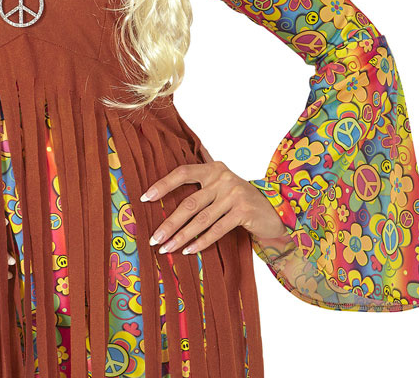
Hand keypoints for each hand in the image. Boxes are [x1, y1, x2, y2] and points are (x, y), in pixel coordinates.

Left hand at [140, 160, 289, 255]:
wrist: (273, 210)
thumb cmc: (238, 200)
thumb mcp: (221, 187)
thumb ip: (200, 188)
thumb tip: (164, 200)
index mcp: (213, 168)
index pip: (182, 173)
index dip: (163, 184)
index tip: (145, 198)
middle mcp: (222, 177)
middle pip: (189, 202)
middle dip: (169, 223)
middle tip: (154, 238)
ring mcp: (234, 194)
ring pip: (201, 219)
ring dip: (181, 236)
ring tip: (166, 248)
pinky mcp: (243, 211)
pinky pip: (217, 229)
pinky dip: (201, 241)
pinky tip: (188, 250)